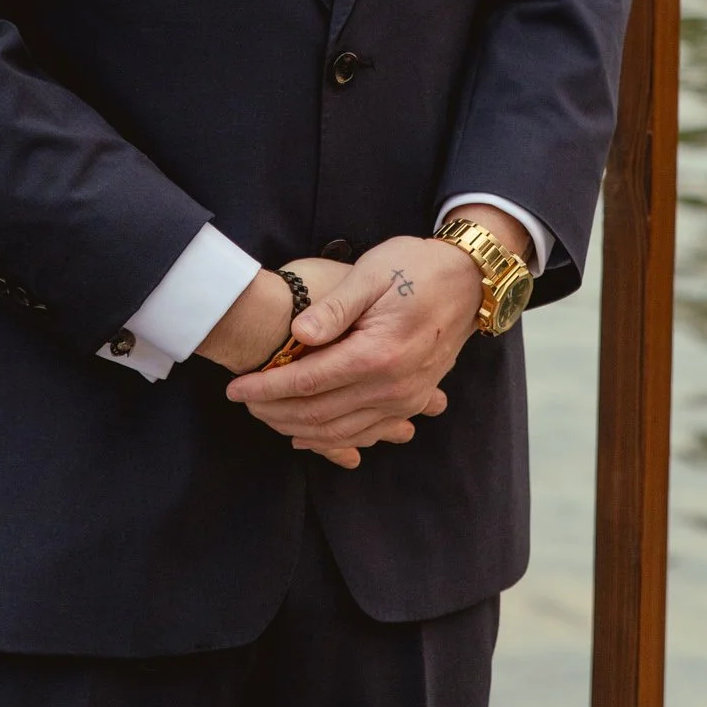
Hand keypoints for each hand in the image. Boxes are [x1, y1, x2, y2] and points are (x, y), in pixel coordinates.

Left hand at [225, 234, 485, 469]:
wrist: (470, 280)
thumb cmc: (417, 266)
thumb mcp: (372, 272)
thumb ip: (334, 307)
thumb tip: (298, 332)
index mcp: (376, 353)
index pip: (307, 381)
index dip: (266, 388)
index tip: (235, 389)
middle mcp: (392, 386)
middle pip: (319, 414)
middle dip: (274, 412)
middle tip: (243, 403)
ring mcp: (405, 399)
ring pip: (341, 431)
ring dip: (298, 429)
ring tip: (267, 417)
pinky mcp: (412, 401)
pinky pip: (367, 433)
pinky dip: (334, 440)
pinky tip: (309, 436)